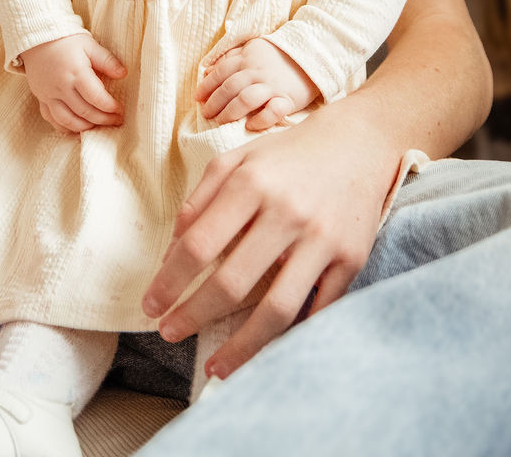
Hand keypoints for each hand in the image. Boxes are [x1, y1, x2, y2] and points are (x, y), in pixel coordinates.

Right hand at [21, 32, 126, 133]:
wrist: (37, 39)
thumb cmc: (66, 40)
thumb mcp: (89, 45)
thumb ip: (107, 60)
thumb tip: (123, 73)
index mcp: (76, 72)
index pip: (96, 98)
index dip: (110, 108)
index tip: (120, 110)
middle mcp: (61, 87)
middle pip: (84, 112)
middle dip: (103, 120)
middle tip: (115, 121)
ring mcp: (49, 94)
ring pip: (67, 120)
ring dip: (85, 127)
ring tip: (98, 125)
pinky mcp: (41, 98)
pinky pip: (51, 119)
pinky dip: (65, 127)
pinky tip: (76, 127)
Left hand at [141, 102, 397, 377]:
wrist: (360, 143)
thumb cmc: (288, 154)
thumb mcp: (237, 159)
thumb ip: (200, 201)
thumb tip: (171, 255)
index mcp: (251, 184)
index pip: (199, 245)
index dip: (170, 281)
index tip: (151, 305)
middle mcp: (286, 213)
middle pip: (232, 283)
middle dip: (194, 316)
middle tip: (169, 334)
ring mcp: (321, 240)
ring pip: (276, 310)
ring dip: (241, 347)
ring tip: (214, 368)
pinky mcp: (351, 259)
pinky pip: (318, 311)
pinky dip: (291, 337)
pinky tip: (265, 352)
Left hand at [197, 37, 319, 130]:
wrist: (312, 54)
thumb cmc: (278, 55)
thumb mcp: (253, 48)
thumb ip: (231, 57)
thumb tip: (208, 70)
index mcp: (247, 59)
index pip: (221, 72)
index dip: (207, 86)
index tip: (197, 98)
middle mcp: (257, 72)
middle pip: (230, 87)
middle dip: (215, 102)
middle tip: (206, 114)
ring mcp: (272, 85)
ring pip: (246, 98)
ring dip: (231, 111)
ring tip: (221, 122)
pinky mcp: (288, 99)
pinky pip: (273, 110)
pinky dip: (260, 119)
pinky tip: (250, 125)